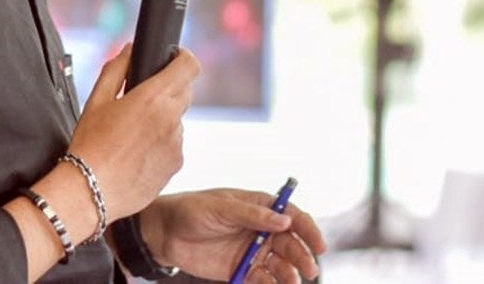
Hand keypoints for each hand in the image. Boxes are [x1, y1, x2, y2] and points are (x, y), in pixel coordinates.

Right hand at [64, 45, 198, 220]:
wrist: (91, 192)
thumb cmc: (90, 145)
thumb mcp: (96, 100)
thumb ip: (116, 69)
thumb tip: (129, 50)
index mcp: (153, 98)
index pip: (189, 66)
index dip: (183, 57)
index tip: (173, 58)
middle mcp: (171, 119)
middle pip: (185, 91)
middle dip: (169, 89)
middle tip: (142, 100)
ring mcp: (177, 143)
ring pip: (178, 119)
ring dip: (164, 119)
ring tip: (134, 134)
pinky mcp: (177, 164)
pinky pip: (174, 144)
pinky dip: (162, 143)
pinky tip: (137, 153)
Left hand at [140, 188, 325, 282]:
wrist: (164, 233)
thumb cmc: (191, 210)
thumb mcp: (221, 207)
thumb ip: (251, 215)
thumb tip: (284, 220)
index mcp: (259, 207)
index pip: (292, 216)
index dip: (308, 229)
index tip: (318, 244)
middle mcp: (261, 229)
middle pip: (291, 243)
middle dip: (302, 255)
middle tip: (309, 269)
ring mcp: (253, 251)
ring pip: (281, 264)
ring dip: (290, 273)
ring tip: (291, 281)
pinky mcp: (242, 270)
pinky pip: (263, 279)